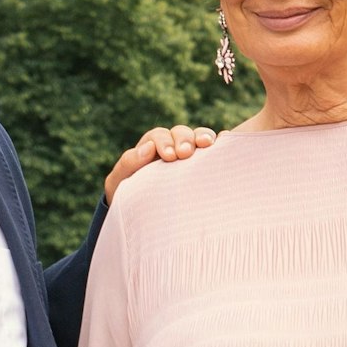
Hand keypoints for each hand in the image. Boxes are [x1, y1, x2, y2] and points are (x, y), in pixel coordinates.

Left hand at [102, 125, 218, 202]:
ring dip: (203, 138)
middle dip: (184, 140)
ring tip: (207, 144)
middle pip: (181, 133)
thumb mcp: (121, 180)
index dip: (164, 142)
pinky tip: (225, 143)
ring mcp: (190, 155)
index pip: (159, 136)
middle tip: (185, 153)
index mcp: (151, 145)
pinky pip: (213, 150)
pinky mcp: (204, 165)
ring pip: (198, 138)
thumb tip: (147, 149)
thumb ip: (128, 163)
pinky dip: (219, 144)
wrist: (141, 213)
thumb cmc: (129, 195)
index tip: (168, 156)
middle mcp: (172, 145)